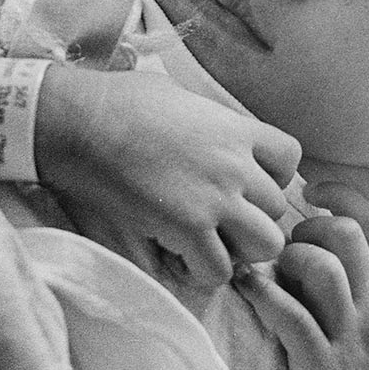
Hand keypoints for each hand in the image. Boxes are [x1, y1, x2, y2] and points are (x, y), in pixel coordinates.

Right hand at [35, 65, 300, 284]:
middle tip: (218, 223)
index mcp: (235, 128)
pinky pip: (219, 271)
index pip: (290, 158)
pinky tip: (175, 256)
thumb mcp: (178, 97)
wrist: (78, 121)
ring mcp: (215, 197)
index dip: (272, 177)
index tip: (243, 183)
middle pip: (279, 210)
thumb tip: (201, 129)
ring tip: (203, 244)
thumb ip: (206, 121)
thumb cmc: (117, 102)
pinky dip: (200, 272)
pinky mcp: (188, 227)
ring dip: (236, 251)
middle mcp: (235, 164)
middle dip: (252, 220)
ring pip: (265, 245)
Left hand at [235, 182, 368, 369]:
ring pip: (322, 266)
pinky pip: (291, 317)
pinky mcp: (325, 369)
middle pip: (348, 232)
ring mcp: (353, 338)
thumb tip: (358, 238)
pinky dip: (263, 293)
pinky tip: (245, 284)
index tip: (314, 188)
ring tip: (271, 271)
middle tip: (289, 243)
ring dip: (288, 258)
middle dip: (310, 225)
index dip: (343, 194)